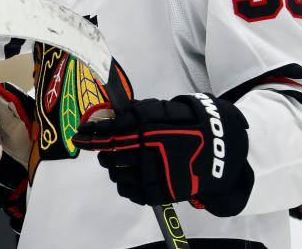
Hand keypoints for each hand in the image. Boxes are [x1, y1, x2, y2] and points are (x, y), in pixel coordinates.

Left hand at [73, 93, 251, 215]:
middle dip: (105, 152)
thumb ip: (135, 114)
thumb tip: (107, 118)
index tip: (81, 135)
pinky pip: (133, 192)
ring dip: (115, 169)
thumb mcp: (162, 110)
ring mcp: (158, 172)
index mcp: (150, 126)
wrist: (220, 148)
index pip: (111, 133)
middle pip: (112, 155)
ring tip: (122, 163)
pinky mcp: (163, 191)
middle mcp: (151, 149)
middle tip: (107, 150)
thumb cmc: (189, 124)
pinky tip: (132, 177)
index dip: (92, 135)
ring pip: (118, 175)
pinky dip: (127, 185)